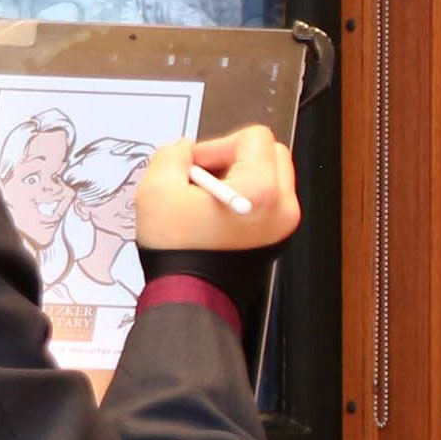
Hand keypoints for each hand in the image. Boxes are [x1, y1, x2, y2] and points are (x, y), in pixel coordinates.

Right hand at [135, 125, 299, 251]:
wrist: (189, 302)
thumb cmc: (178, 255)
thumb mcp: (157, 190)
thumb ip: (172, 155)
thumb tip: (184, 150)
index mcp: (262, 190)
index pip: (254, 137)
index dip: (218, 145)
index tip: (196, 166)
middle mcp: (282, 207)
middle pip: (270, 154)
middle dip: (234, 158)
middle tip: (202, 177)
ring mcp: (283, 226)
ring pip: (270, 178)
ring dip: (238, 178)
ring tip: (205, 200)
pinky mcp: (276, 239)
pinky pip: (267, 202)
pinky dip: (244, 199)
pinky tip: (214, 215)